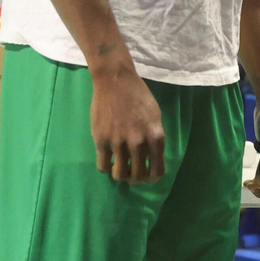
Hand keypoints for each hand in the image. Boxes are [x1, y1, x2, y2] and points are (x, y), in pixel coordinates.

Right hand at [90, 62, 164, 183]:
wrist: (116, 82)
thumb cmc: (138, 96)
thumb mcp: (155, 116)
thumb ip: (154, 137)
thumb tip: (152, 156)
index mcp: (156, 137)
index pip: (158, 169)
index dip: (153, 178)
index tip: (149, 177)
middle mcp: (139, 143)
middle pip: (138, 175)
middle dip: (137, 179)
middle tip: (133, 175)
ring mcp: (119, 143)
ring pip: (120, 174)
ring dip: (121, 176)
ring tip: (120, 170)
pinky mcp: (101, 141)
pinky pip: (103, 166)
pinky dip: (106, 168)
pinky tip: (108, 161)